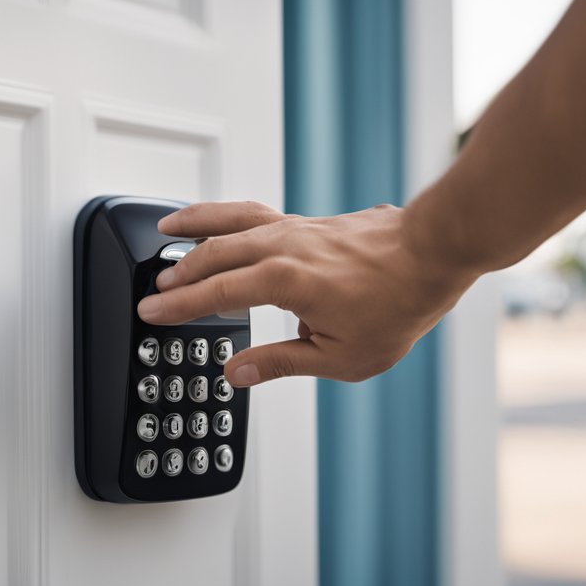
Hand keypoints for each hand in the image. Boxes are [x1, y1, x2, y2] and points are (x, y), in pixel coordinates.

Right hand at [136, 201, 478, 387]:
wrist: (433, 252)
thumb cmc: (397, 302)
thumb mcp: (340, 356)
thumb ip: (281, 363)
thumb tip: (237, 372)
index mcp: (285, 281)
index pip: (216, 292)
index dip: (179, 305)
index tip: (151, 311)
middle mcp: (283, 247)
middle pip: (215, 254)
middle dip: (179, 272)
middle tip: (153, 286)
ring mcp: (294, 228)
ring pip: (230, 222)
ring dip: (194, 227)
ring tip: (167, 228)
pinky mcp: (307, 222)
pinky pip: (253, 213)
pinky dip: (226, 214)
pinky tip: (221, 221)